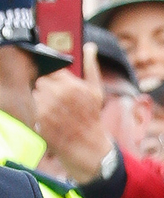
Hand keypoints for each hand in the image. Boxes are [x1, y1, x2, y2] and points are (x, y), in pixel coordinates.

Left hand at [33, 45, 111, 184]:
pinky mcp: (40, 122)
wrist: (90, 151)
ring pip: (35, 95)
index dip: (55, 79)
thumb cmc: (93, 120)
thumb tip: (90, 46)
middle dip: (48, 91)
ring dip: (42, 102)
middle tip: (59, 104)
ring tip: (56, 114)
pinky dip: (39, 115)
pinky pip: (33, 109)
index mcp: (72, 85)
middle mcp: (59, 95)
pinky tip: (51, 121)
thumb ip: (91, 67)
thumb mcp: (97, 92)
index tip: (60, 88)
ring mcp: (49, 108)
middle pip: (41, 82)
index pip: (51, 71)